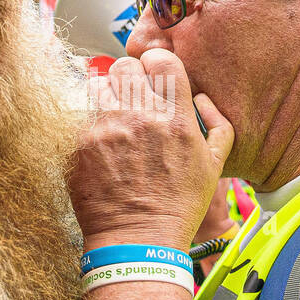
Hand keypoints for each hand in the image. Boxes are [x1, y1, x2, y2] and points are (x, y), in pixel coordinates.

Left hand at [68, 49, 233, 251]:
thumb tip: (202, 98)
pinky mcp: (81, 142)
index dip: (157, 63)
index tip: (154, 75)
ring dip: (107, 96)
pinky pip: (82, 114)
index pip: (162, 59)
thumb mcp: (214, 167)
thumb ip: (218, 125)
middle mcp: (140, 116)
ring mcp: (107, 127)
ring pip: (99, 83)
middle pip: (126, 65)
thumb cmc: (178, 206)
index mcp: (176, 118)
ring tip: (114, 119)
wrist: (137, 240)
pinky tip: (101, 145)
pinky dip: (92, 123)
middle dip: (130, 78)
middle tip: (133, 98)